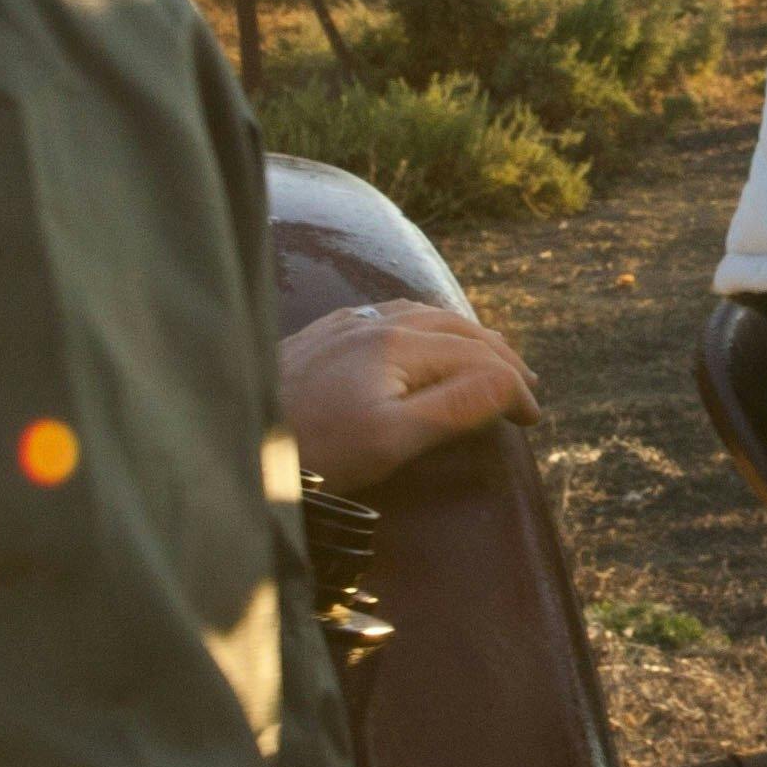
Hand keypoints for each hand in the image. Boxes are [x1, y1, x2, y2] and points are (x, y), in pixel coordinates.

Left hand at [279, 300, 538, 492]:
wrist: (233, 436)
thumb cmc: (314, 450)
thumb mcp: (392, 440)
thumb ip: (454, 408)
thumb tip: (508, 384)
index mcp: (399, 344)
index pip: (477, 358)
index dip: (513, 388)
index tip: (533, 420)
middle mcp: (375, 323)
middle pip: (456, 328)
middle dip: (498, 357)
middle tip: (526, 389)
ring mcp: (347, 325)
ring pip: (425, 316)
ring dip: (465, 337)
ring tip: (489, 359)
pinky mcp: (324, 335)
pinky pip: (392, 317)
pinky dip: (427, 329)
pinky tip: (423, 341)